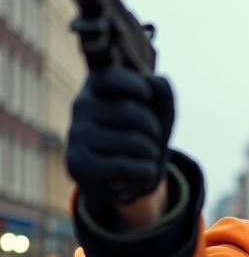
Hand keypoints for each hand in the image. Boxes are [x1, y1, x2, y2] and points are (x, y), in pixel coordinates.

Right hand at [66, 66, 174, 204]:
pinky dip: (145, 172)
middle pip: (130, 113)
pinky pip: (125, 166)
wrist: (123, 180)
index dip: (136, 86)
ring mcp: (76, 134)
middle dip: (152, 130)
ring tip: (140, 157)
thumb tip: (153, 81)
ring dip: (150, 154)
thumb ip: (163, 91)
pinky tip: (137, 173)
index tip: (146, 96)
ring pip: (132, 142)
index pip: (112, 77)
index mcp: (97, 85)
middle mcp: (81, 105)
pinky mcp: (78, 164)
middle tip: (149, 139)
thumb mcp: (159, 113)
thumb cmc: (142, 138)